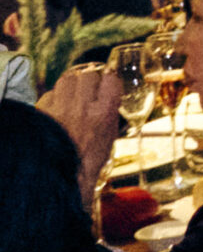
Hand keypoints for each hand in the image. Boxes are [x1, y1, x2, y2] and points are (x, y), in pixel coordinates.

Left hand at [37, 68, 120, 200]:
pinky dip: (54, 97)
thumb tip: (108, 99)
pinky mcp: (42, 111)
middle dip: (89, 81)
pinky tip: (56, 107)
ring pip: (67, 79)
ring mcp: (60, 108)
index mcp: (103, 113)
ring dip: (71, 85)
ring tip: (71, 95)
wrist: (60, 175)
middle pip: (88, 76)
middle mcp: (83, 107)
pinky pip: (49, 94)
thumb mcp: (109, 136)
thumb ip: (109, 113)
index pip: (111, 80)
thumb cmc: (87, 160)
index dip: (109, 80)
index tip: (107, 84)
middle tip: (88, 90)